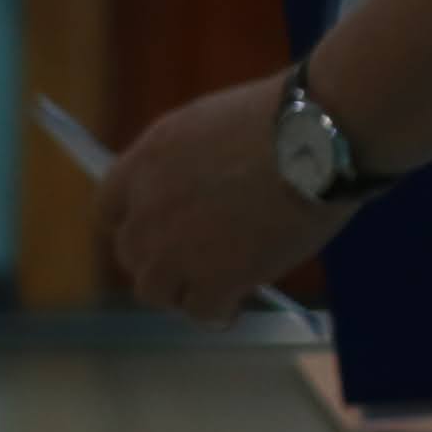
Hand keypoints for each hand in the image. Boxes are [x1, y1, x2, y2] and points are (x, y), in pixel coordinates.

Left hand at [97, 72, 324, 324]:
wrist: (322, 135)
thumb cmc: (288, 119)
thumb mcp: (213, 125)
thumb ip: (187, 164)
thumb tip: (191, 192)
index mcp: (146, 162)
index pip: (109, 208)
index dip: (133, 224)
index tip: (156, 232)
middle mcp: (148, 209)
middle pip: (130, 252)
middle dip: (159, 259)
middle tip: (194, 262)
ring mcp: (175, 249)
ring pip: (155, 290)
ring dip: (183, 290)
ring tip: (216, 287)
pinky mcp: (213, 279)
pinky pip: (201, 311)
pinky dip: (219, 311)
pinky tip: (236, 306)